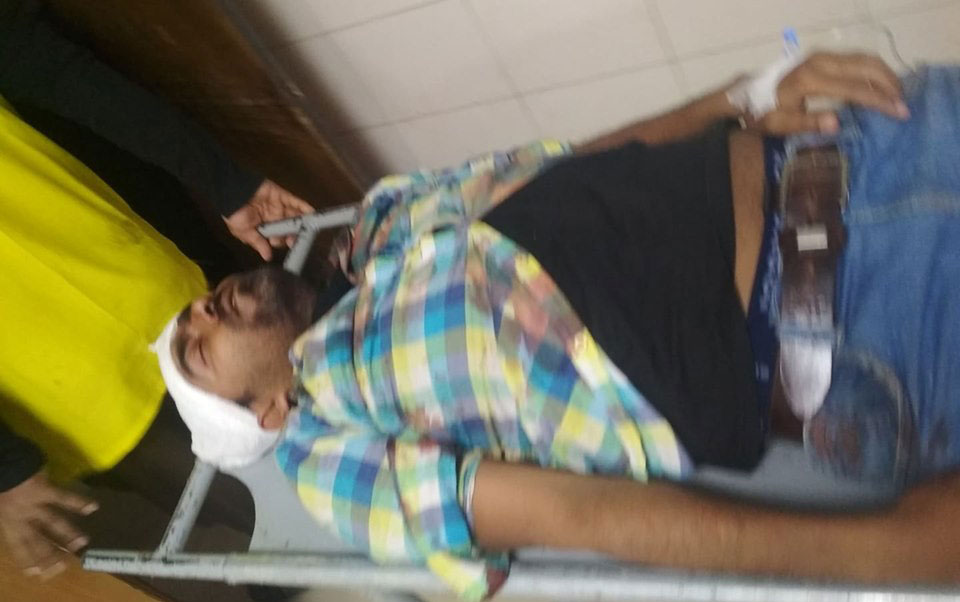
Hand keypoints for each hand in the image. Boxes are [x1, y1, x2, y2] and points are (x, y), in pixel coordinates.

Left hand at [0, 473, 96, 577]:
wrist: (1, 464)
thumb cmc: (0, 483)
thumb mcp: (1, 507)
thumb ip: (9, 516)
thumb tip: (24, 523)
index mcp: (8, 522)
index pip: (19, 546)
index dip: (27, 560)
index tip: (37, 572)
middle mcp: (21, 517)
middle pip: (37, 540)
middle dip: (49, 555)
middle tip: (63, 566)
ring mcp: (33, 505)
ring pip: (53, 522)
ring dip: (68, 533)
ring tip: (82, 543)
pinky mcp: (44, 490)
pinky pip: (63, 498)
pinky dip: (78, 502)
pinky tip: (93, 507)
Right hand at [224, 179, 314, 260]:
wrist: (232, 193)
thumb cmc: (234, 214)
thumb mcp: (244, 232)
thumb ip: (258, 243)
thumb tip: (267, 257)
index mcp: (263, 228)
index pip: (277, 237)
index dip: (281, 241)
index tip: (284, 244)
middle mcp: (273, 218)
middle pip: (288, 228)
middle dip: (293, 235)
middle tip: (294, 240)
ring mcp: (278, 207)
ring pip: (294, 215)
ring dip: (302, 222)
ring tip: (310, 228)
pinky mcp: (281, 196)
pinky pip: (295, 201)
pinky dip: (304, 207)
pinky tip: (312, 213)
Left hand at [744, 52, 909, 134]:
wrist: (747, 93)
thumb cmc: (763, 112)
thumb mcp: (781, 123)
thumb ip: (809, 123)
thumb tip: (837, 124)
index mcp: (810, 79)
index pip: (854, 89)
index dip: (879, 101)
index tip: (899, 112)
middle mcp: (820, 62)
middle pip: (866, 66)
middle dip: (889, 84)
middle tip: (903, 105)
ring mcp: (822, 56)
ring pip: (864, 59)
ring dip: (884, 75)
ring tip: (897, 96)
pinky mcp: (823, 57)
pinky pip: (856, 59)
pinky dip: (873, 71)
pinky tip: (881, 85)